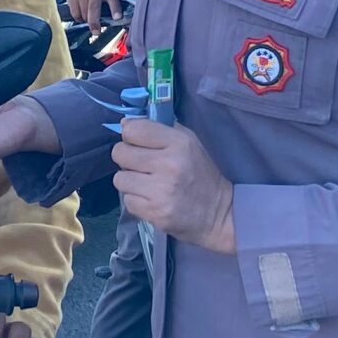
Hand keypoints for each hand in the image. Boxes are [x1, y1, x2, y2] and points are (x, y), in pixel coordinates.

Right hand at [66, 0, 124, 29]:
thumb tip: (127, 24)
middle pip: (93, 8)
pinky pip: (75, 13)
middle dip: (94, 22)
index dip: (115, 9)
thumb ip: (120, 5)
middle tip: (97, 32)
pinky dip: (79, 17)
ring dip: (87, 20)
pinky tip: (82, 12)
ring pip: (83, 13)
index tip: (117, 18)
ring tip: (91, 18)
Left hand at [113, 118, 234, 254]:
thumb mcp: (190, 143)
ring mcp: (161, 191)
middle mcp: (169, 164)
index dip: (130, 135)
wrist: (218, 213)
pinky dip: (135, 200)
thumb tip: (126, 124)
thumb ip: (161, 130)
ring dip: (129, 181)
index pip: (134, 129)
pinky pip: (127, 200)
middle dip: (126, 158)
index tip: (136, 142)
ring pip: (119, 179)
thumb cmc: (201, 173)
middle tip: (140, 165)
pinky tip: (150, 199)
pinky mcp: (155, 213)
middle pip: (120, 153)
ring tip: (145, 184)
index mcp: (179, 143)